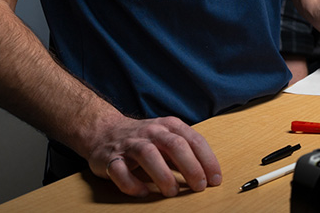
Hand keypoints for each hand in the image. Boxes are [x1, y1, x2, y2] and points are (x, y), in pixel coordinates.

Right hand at [87, 116, 220, 196]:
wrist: (104, 131)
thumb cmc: (144, 138)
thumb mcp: (168, 137)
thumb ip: (186, 151)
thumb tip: (208, 174)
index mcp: (169, 125)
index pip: (194, 140)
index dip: (207, 160)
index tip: (215, 179)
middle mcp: (151, 131)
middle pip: (175, 145)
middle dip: (191, 167)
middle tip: (200, 186)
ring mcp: (130, 144)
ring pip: (148, 155)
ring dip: (163, 175)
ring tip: (172, 192)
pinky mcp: (109, 158)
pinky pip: (119, 171)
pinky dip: (132, 184)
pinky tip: (143, 193)